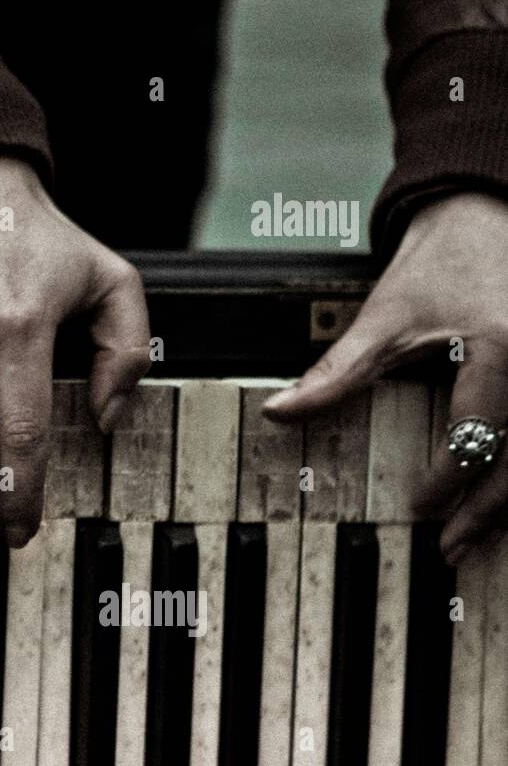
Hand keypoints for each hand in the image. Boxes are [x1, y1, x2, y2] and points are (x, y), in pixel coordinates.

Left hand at [263, 192, 507, 563]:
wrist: (486, 217)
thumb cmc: (441, 261)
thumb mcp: (384, 317)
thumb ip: (336, 372)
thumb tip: (279, 410)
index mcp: (500, 352)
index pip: (475, 439)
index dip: (444, 480)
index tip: (416, 506)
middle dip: (486, 512)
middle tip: (450, 548)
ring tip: (477, 536)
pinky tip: (501, 495)